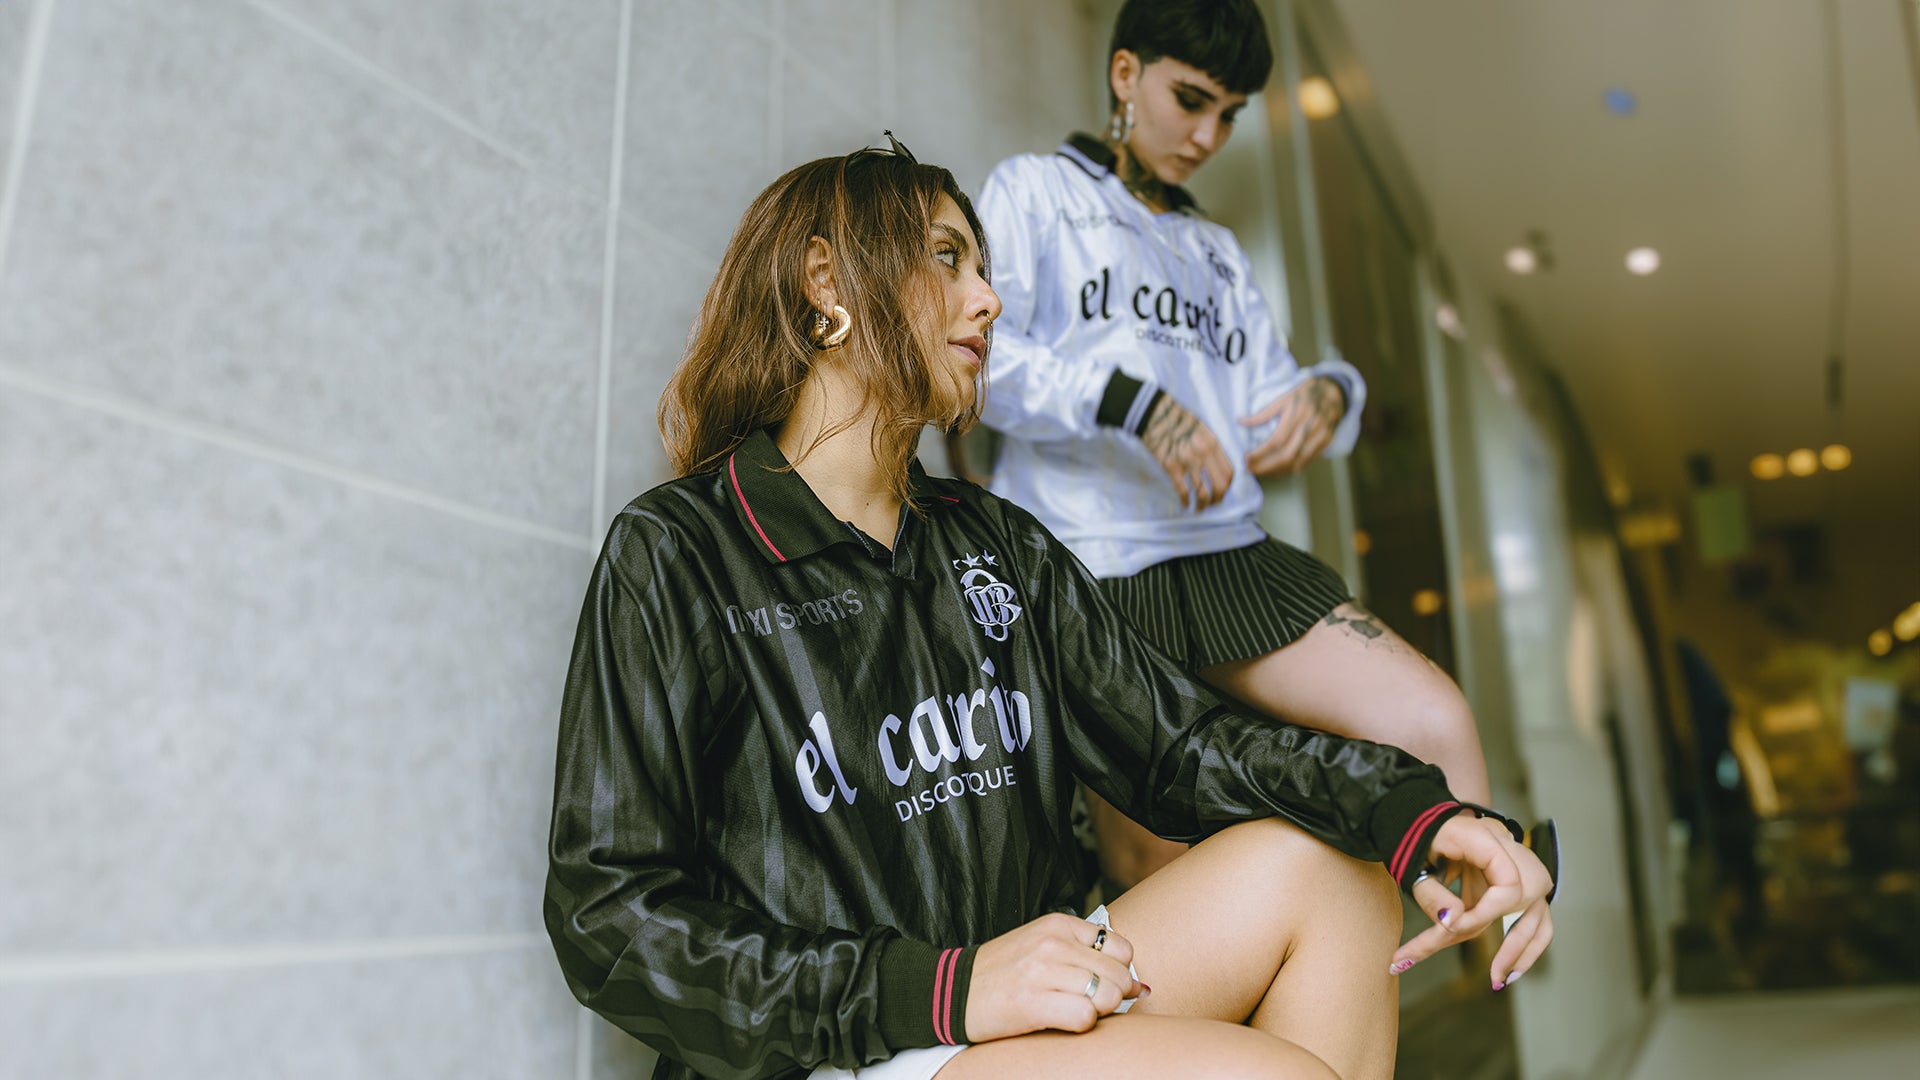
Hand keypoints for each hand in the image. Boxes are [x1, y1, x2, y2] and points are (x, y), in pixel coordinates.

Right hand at [964, 913, 1142, 1040]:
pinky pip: (1085, 1017)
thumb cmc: (1002, 973)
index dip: (1118, 972)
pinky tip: (1062, 1021)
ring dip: (1098, 1011)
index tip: (1102, 984)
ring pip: (1107, 995)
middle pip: (1119, 975)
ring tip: (1075, 1011)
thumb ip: (1085, 955)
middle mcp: (1052, 944)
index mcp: (1058, 925)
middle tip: (1090, 1005)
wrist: (952, 991)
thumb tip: (1139, 986)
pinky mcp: (1031, 1003)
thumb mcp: (1042, 946)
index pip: (1121, 949)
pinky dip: (1081, 1024)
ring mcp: (1042, 972)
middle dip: (1114, 996)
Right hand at [1141, 395, 1234, 509]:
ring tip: (1199, 509)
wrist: (1156, 413)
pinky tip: (1184, 505)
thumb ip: (1210, 448)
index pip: (1229, 473)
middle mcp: (1204, 455)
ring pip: (1203, 492)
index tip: (1221, 491)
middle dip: (1218, 499)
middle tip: (1212, 504)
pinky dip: (1186, 502)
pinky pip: (1183, 491)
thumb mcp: (1202, 430)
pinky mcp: (1172, 467)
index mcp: (1213, 444)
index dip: (1227, 486)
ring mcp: (1188, 462)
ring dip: (1203, 505)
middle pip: (1220, 486)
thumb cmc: (1177, 420)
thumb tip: (1215, 466)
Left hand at [1241, 377, 1344, 476]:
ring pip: (1297, 462)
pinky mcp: (1327, 442)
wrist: (1334, 391)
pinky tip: (1278, 471)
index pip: (1276, 440)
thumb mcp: (1283, 398)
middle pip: (1286, 455)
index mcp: (1298, 412)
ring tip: (1261, 472)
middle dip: (1265, 466)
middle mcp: (1311, 426)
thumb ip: (1263, 413)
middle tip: (1250, 469)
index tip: (1246, 458)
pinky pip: (1307, 462)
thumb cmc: (1305, 394)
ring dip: (1277, 471)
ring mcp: (1321, 436)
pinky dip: (1291, 469)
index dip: (1260, 453)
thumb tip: (1241, 422)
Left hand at [1391, 814, 1554, 989]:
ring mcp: (1527, 873)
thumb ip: (1431, 891)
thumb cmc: (1424, 838)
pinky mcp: (1525, 891)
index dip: (1481, 914)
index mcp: (1491, 839)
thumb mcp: (1416, 860)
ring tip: (1498, 980)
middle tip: (1479, 973)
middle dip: (1500, 944)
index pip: (1506, 888)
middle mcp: (1519, 855)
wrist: (1433, 822)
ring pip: (1537, 923)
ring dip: (1518, 954)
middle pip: (1519, 909)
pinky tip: (1508, 972)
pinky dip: (1526, 949)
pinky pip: (1536, 925)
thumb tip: (1450, 922)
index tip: (1448, 929)